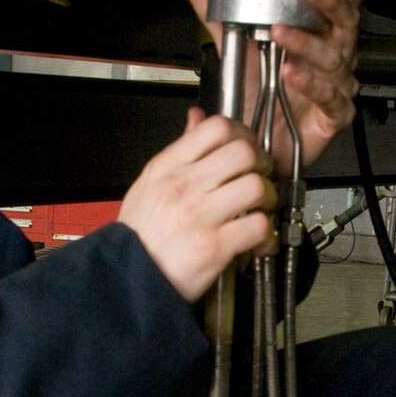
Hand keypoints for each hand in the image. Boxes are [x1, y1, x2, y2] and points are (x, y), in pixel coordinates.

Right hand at [119, 109, 276, 301]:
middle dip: (262, 164)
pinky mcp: (214, 247)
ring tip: (261, 210)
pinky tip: (259, 242)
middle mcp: (184, 186)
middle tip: (260, 178)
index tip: (247, 147)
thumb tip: (197, 118)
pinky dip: (267, 236)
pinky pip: (258, 227)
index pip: (216, 128)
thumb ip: (179, 150)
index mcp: (168, 166)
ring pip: (256, 187)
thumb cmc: (140, 234)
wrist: (127, 278)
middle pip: (243, 153)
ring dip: (268, 199)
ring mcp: (200, 216)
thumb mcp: (149, 183)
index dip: (242, 133)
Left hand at [182, 0, 371, 176]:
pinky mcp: (335, 113)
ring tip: (282, 34)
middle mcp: (334, 54)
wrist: (257, 143)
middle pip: (344, 21)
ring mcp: (337, 83)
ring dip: (307, 43)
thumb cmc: (259, 95)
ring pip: (333, 57)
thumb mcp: (236, 48)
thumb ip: (218, 15)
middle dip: (330, 1)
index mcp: (320, 33)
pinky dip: (309, 83)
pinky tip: (293, 74)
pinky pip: (328, 95)